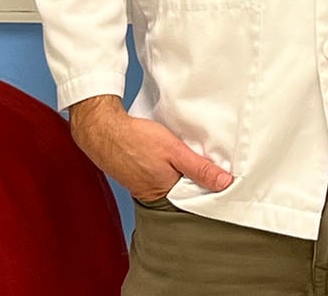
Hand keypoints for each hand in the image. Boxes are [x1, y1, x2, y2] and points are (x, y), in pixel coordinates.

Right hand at [68, 95, 232, 201]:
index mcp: (166, 194)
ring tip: (188, 155)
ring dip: (181, 171)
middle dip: (196, 178)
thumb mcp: (175, 151)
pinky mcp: (137, 178)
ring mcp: (144, 187)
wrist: (102, 130)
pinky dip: (168, 167)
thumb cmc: (136, 139)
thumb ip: (200, 169)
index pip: (197, 197)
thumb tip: (225, 183)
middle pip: (185, 191)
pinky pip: (160, 176)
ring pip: (172, 182)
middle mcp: (155, 196)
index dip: (211, 185)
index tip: (225, 175)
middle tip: (207, 161)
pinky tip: (169, 155)